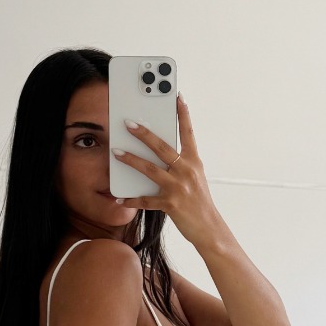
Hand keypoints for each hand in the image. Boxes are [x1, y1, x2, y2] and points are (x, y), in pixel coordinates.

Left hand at [112, 94, 227, 248]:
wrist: (210, 228)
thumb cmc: (199, 201)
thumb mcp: (195, 177)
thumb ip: (181, 163)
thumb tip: (160, 150)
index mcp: (194, 161)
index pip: (188, 133)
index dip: (183, 114)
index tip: (177, 97)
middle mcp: (187, 171)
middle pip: (162, 147)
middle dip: (144, 134)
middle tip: (128, 123)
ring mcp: (179, 187)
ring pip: (150, 169)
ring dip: (131, 160)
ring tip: (116, 153)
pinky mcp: (171, 204)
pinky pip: (146, 200)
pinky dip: (132, 200)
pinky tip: (120, 198)